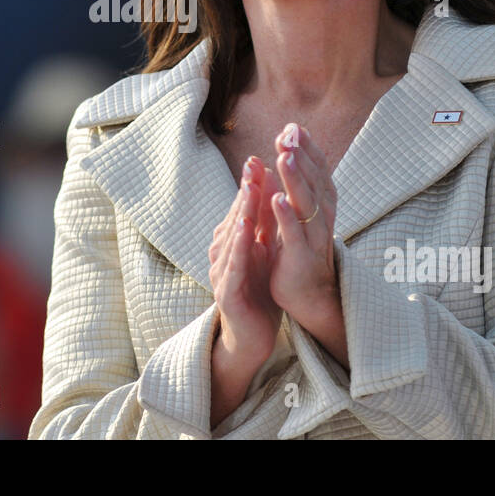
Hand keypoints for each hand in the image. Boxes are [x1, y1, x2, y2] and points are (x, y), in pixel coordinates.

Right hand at [209, 156, 282, 370]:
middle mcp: (223, 254)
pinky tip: (244, 230)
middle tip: (252, 166)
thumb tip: (272, 187)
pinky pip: (232, 265)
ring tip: (249, 190)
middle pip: (234, 217)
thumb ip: (266, 223)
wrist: (252, 336)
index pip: (242, 210)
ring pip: (230, 237)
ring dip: (239, 213)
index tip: (258, 159)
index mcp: (234, 244)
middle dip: (244, 192)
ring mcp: (222, 273)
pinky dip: (237, 246)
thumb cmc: (258, 291)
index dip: (250, 185)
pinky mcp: (226, 293)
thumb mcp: (265, 252)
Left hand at [267, 123, 339, 326]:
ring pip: (306, 203)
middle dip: (301, 156)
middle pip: (313, 181)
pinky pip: (293, 233)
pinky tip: (277, 199)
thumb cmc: (300, 248)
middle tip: (289, 133)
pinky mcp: (299, 256)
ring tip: (285, 156)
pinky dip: (286, 215)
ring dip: (295, 179)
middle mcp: (321, 217)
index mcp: (322, 205)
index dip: (308, 148)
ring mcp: (312, 237)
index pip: (317, 170)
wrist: (308, 294)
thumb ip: (297, 183)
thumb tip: (288, 148)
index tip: (294, 126)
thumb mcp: (301, 212)